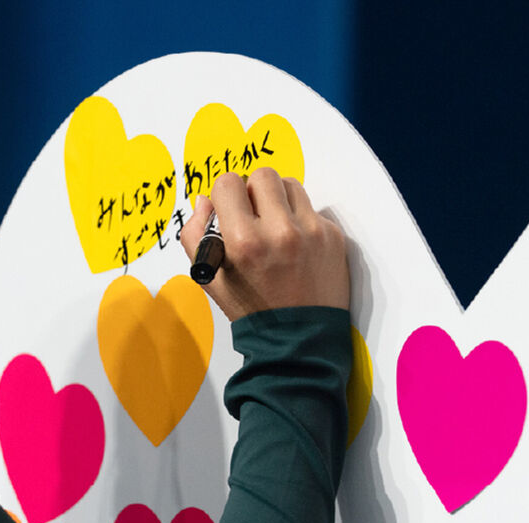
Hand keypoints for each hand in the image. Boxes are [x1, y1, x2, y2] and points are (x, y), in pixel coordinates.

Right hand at [180, 167, 349, 320]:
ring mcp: (311, 232)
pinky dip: (301, 219)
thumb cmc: (252, 309)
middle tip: (254, 215)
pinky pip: (311, 207)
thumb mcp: (211, 278)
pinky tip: (296, 245)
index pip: (228, 183)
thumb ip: (196, 234)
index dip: (225, 195)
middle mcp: (280, 232)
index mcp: (244, 242)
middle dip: (253, 191)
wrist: (299, 340)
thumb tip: (204, 201)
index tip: (231, 209)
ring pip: (290, 184)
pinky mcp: (332, 236)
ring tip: (276, 227)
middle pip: (262, 175)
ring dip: (279, 199)